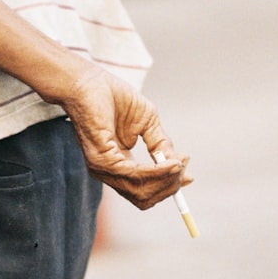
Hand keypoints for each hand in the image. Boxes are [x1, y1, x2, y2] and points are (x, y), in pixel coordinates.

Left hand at [58, 66, 190, 209]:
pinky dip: (157, 172)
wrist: (89, 81)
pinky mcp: (101, 159)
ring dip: (166, 180)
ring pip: (141, 191)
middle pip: (145, 197)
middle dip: (170, 185)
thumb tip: (177, 164)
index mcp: (119, 165)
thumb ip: (160, 144)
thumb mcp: (148, 121)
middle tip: (184, 166)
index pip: (145, 190)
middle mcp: (109, 172)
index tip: (188, 176)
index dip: (168, 186)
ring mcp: (103, 168)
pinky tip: (169, 162)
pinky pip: (134, 175)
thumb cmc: (114, 97)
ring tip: (179, 163)